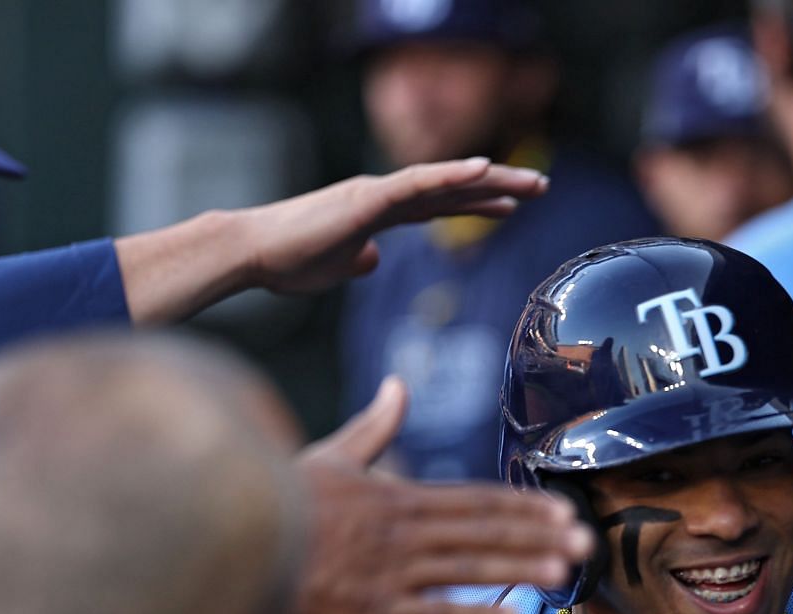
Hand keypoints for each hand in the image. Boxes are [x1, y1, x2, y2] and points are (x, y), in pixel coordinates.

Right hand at [242, 158, 547, 295]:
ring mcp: (376, 193)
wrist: (252, 252)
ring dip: (489, 180)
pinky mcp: (366, 200)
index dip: (475, 202)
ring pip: (443, 182)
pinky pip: (416, 183)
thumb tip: (372, 260)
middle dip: (497, 187)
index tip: (511, 204)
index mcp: (377, 211)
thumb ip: (355, 260)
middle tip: (540, 186)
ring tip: (529, 182)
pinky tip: (482, 168)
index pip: (437, 204)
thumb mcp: (333, 266)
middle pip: (450, 189)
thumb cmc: (286, 261)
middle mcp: (382, 195)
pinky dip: (451, 174)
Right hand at [293, 376, 594, 613]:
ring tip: (565, 573)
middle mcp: (401, 533)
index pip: (474, 500)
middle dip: (539, 538)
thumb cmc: (285, 503)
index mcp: (396, 496)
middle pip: (483, 532)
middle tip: (588, 544)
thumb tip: (399, 386)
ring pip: (467, 570)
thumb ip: (375, 428)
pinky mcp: (372, 613)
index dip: (522, 506)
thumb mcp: (331, 457)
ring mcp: (388, 574)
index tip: (563, 511)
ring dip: (519, 570)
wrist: (235, 549)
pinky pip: (431, 613)